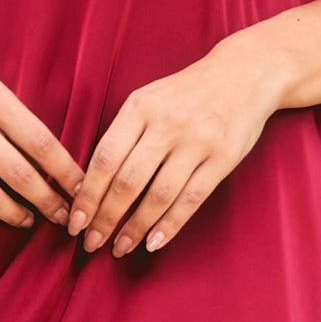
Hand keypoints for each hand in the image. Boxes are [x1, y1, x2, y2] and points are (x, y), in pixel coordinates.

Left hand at [69, 32, 286, 258]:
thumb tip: (91, 183)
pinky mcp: (223, 158)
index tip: (75, 222)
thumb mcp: (148, 98)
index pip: (104, 159)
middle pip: (127, 182)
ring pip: (158, 195)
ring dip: (134, 228)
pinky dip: (169, 225)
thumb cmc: (187, 92)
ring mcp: (197, 142)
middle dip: (105, 219)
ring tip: (120, 248)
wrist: (245, 73)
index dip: (87, 196)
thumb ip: (123, 133)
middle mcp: (167, 124)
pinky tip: (153, 242)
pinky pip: (191, 199)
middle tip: (91, 242)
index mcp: (140, 107)